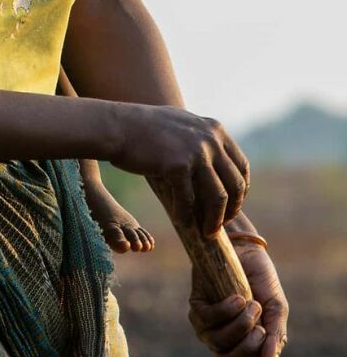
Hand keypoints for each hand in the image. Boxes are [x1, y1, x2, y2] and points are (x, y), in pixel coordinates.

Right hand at [109, 104, 249, 235]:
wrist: (115, 126)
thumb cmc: (143, 129)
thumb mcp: (181, 124)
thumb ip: (201, 139)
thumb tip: (216, 165)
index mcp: (214, 129)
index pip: (241, 166)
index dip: (239, 191)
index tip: (230, 206)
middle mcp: (210, 139)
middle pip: (234, 184)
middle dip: (230, 209)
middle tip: (219, 224)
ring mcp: (195, 151)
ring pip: (218, 197)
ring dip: (214, 219)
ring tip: (207, 232)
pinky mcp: (177, 165)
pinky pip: (188, 200)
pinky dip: (186, 215)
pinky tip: (182, 223)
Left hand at [188, 241, 288, 356]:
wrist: (245, 251)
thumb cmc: (261, 283)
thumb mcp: (275, 311)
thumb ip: (274, 338)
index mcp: (241, 348)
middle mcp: (220, 342)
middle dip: (246, 350)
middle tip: (259, 328)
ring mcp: (205, 327)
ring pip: (217, 342)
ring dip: (239, 325)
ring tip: (252, 305)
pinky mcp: (195, 306)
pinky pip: (206, 319)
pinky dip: (226, 310)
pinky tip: (237, 297)